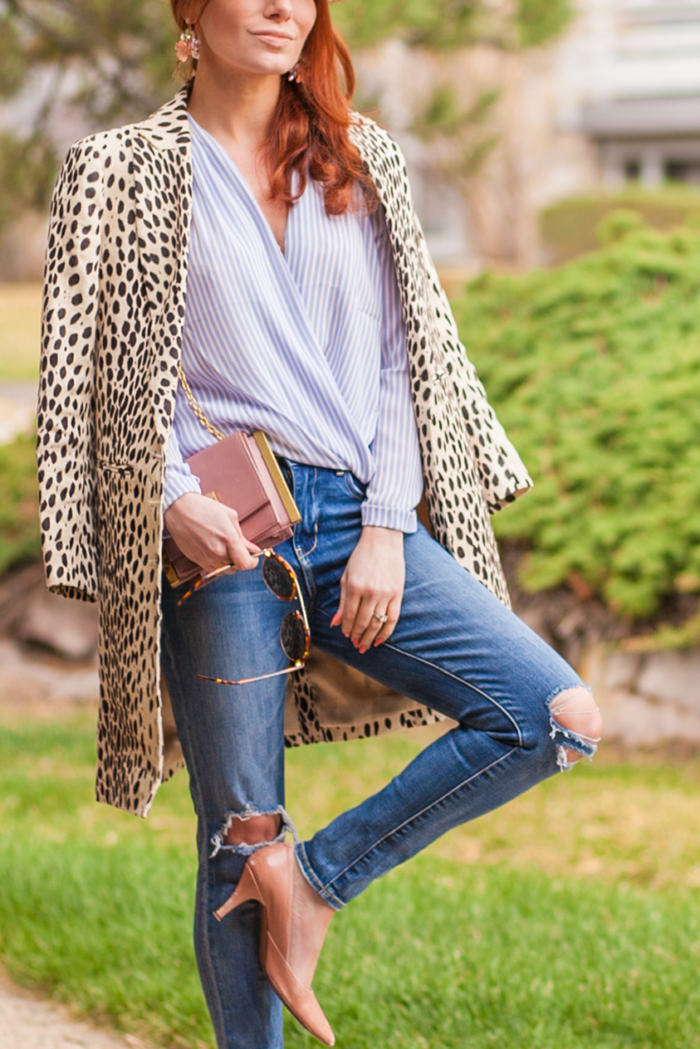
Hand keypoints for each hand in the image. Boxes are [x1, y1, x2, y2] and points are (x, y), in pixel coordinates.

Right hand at [163, 492, 260, 573]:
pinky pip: (212, 568)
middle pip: (235, 568)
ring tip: (225, 547)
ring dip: (228, 562)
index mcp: (228, 539)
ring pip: (223, 570)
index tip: (253, 557)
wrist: (179, 509)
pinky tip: (214, 549)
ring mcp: (205, 558)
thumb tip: (252, 549)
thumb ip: (242, 536)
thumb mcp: (229, 516)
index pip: (245, 563)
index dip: (252, 562)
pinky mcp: (196, 560)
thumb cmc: (203, 508)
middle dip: (240, 560)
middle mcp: (217, 552)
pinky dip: (217, 563)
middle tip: (239, 549)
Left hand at [330, 526, 404, 652]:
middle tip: (356, 645)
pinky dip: (386, 632)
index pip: (349, 616)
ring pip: (377, 624)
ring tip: (365, 646)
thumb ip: (342, 601)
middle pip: (363, 623)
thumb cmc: (361, 557)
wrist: (383, 540)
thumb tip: (335, 623)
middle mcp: (370, 593)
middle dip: (358, 636)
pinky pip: (393, 618)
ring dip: (370, 637)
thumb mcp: (347, 576)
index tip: (346, 635)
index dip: (347, 628)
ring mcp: (385, 594)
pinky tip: (380, 640)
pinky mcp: (397, 594)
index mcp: (354, 587)